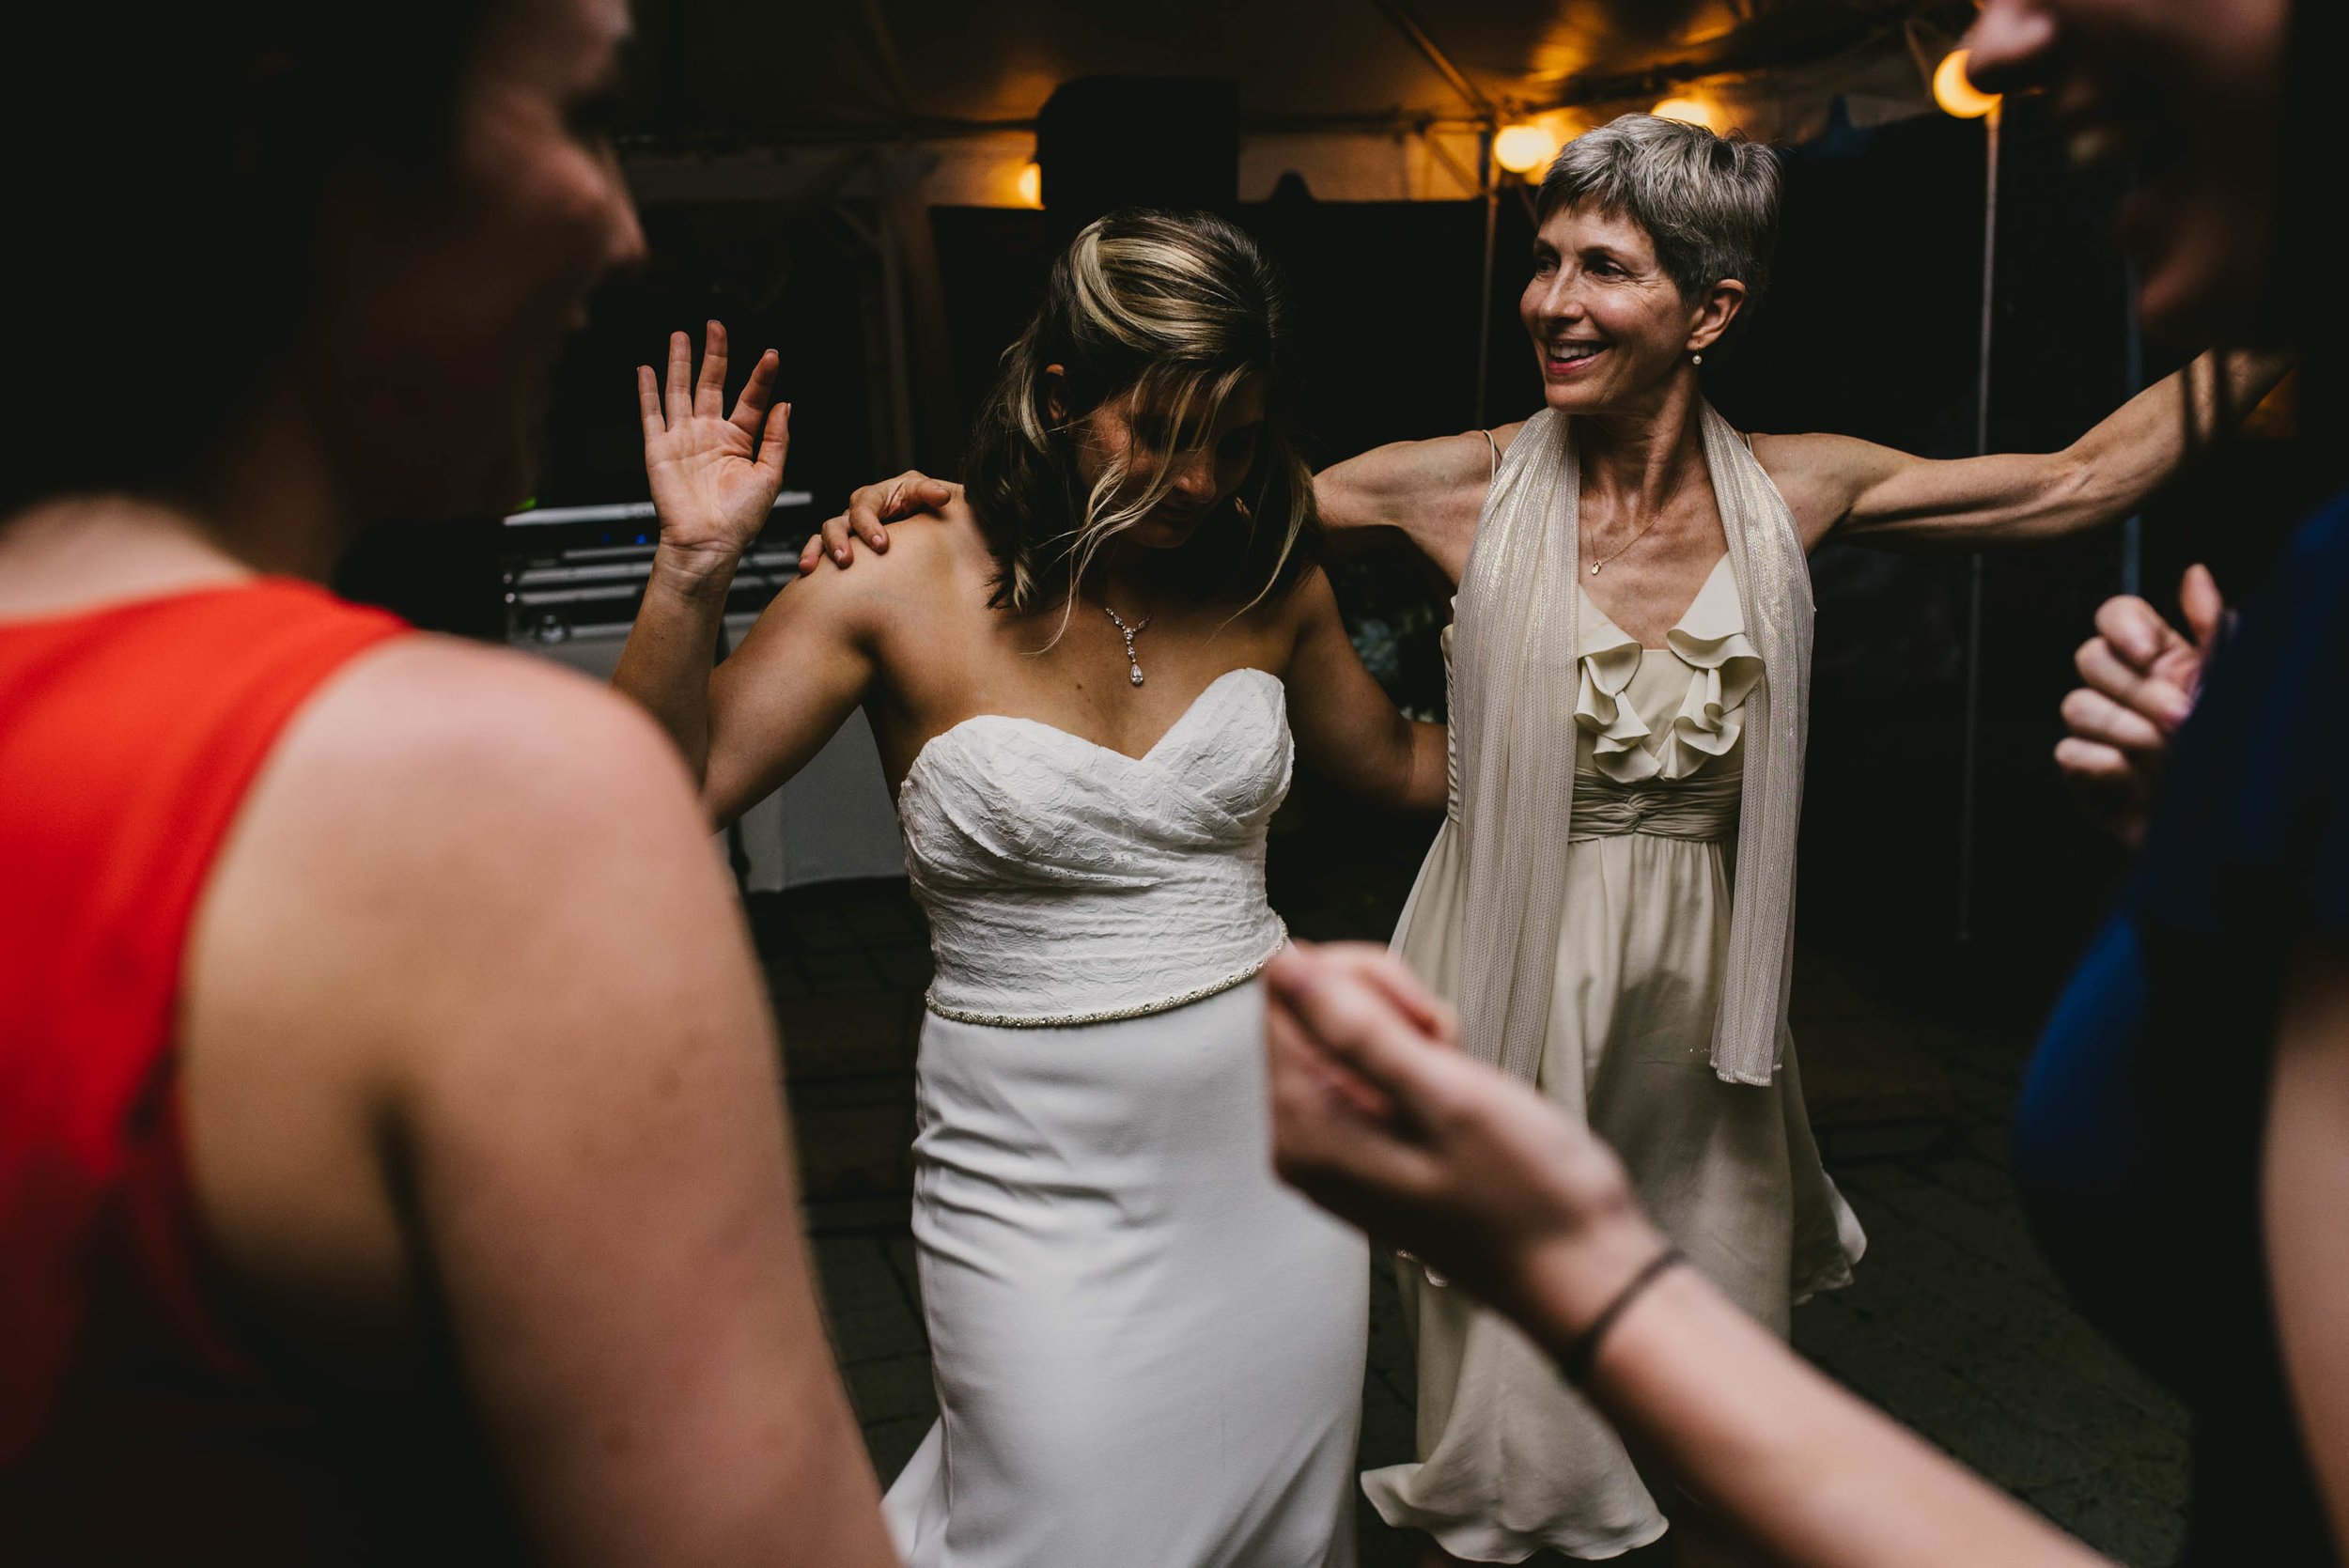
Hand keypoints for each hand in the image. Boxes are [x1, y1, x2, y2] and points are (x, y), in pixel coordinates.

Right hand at [637, 322, 788, 571]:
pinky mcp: (658, 450)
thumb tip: (784, 404)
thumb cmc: (740, 519)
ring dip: (680, 363)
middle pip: (712, 384)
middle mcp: (709, 435)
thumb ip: (776, 439)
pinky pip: (651, 415)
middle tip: (716, 326)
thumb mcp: (770, 476)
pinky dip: (647, 392)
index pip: (750, 399)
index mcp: (738, 441)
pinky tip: (646, 369)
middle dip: (715, 355)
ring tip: (681, 335)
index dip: (760, 377)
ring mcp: (683, 439)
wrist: (708, 543)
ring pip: (680, 391)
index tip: (771, 355)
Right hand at [796, 470, 959, 573]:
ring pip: (823, 537)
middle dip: (840, 541)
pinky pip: (819, 550)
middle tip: (846, 561)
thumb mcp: (924, 494)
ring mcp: (846, 529)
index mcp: (874, 497)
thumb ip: (930, 493)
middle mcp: (855, 512)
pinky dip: (811, 559)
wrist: (918, 518)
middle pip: (837, 522)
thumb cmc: (919, 502)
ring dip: (818, 552)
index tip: (881, 545)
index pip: (864, 508)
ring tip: (812, 569)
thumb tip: (943, 496)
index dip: (869, 525)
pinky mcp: (843, 545)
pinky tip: (805, 573)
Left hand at [1265, 943, 1663, 1338]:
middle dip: (1386, 1008)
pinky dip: (1419, 1066)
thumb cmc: (1529, 1197)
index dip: (1361, 980)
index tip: (1422, 1018)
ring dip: (1409, 1036)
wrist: (1581, 1272)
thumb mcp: (1446, 1096)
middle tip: (1446, 1050)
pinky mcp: (1368, 1154)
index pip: (1286, 994)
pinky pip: (1371, 1074)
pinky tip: (1457, 1096)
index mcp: (1307, 1132)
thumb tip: (1282, 968)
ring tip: (1459, 1081)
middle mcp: (1305, 1146)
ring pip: (1346, 1037)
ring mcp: (1335, 1153)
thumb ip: (1355, 1030)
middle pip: (1310, 1013)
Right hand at [2054, 563, 2225, 847]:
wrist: (2240, 834)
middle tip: (2180, 717)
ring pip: (2075, 705)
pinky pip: (2070, 752)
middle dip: (2134, 688)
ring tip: (2167, 755)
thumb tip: (2194, 573)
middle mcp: (2126, 690)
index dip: (2122, 628)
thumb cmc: (2248, 757)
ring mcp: (2103, 732)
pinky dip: (2105, 765)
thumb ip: (2214, 628)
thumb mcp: (2241, 682)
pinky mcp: (2087, 773)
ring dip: (2124, 729)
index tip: (2153, 654)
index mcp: (2162, 660)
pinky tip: (2141, 779)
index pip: (2114, 616)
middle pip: (2088, 657)